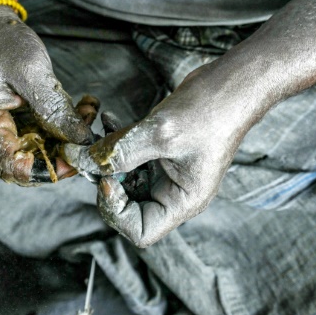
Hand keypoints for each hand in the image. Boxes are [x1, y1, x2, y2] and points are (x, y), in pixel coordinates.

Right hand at [0, 6, 94, 184]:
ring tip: (87, 110)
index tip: (77, 156)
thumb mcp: (31, 71)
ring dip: (67, 138)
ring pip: (39, 154)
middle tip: (89, 128)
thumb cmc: (1, 45)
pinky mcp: (10, 130)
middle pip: (28, 165)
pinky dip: (60, 129)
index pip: (13, 167)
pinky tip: (78, 110)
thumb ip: (54, 108)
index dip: (47, 168)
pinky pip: (39, 140)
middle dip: (63, 151)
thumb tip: (80, 140)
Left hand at [64, 61, 268, 246]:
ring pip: (125, 180)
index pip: (140, 231)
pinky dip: (116, 143)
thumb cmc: (212, 111)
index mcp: (183, 202)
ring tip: (99, 133)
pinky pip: (130, 158)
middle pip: (128, 208)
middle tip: (94, 156)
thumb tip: (81, 162)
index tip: (106, 179)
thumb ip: (119, 151)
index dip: (116, 210)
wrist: (233, 83)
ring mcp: (167, 174)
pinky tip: (109, 120)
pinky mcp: (161, 154)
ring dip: (107, 159)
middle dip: (107, 181)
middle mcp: (175, 193)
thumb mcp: (161, 133)